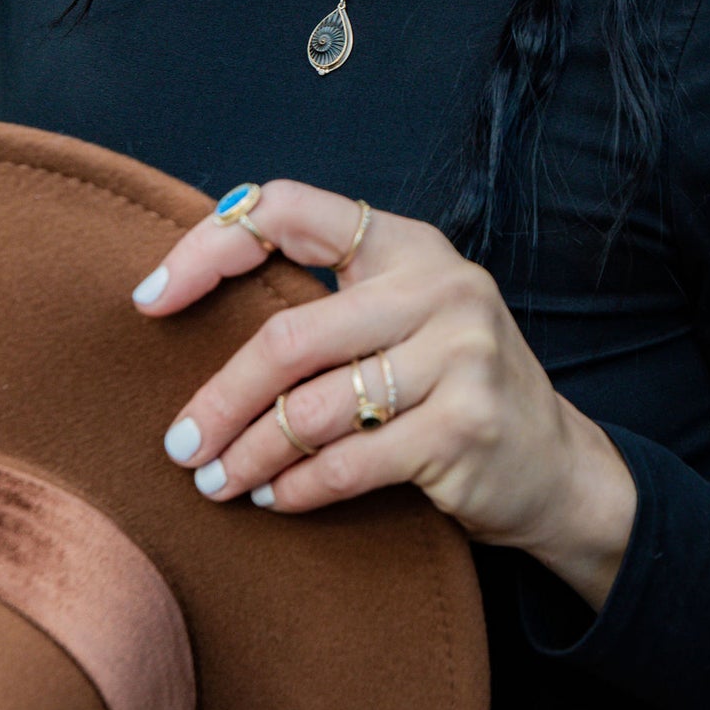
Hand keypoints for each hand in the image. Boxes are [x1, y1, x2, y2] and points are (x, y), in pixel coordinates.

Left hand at [134, 179, 636, 610]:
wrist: (558, 467)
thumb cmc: (453, 388)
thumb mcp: (407, 318)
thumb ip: (329, 304)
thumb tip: (188, 306)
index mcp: (410, 245)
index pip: (289, 210)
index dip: (208, 247)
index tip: (150, 299)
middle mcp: (440, 288)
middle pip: (289, 337)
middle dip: (219, 399)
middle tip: (178, 445)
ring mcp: (460, 357)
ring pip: (312, 410)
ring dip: (247, 455)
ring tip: (214, 482)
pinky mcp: (463, 429)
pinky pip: (347, 463)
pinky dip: (296, 488)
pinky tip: (274, 498)